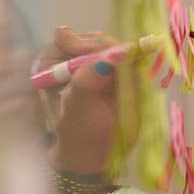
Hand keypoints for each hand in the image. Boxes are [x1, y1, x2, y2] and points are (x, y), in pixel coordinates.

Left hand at [37, 26, 131, 175]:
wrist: (96, 155)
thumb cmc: (78, 134)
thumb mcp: (76, 109)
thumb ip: (88, 82)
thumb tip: (109, 59)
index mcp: (52, 63)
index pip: (67, 38)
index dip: (86, 45)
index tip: (104, 60)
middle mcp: (74, 59)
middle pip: (95, 40)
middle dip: (112, 50)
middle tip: (129, 61)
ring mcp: (97, 65)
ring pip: (115, 49)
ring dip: (127, 58)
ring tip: (136, 70)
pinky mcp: (117, 75)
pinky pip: (130, 62)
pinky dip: (137, 66)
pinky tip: (142, 72)